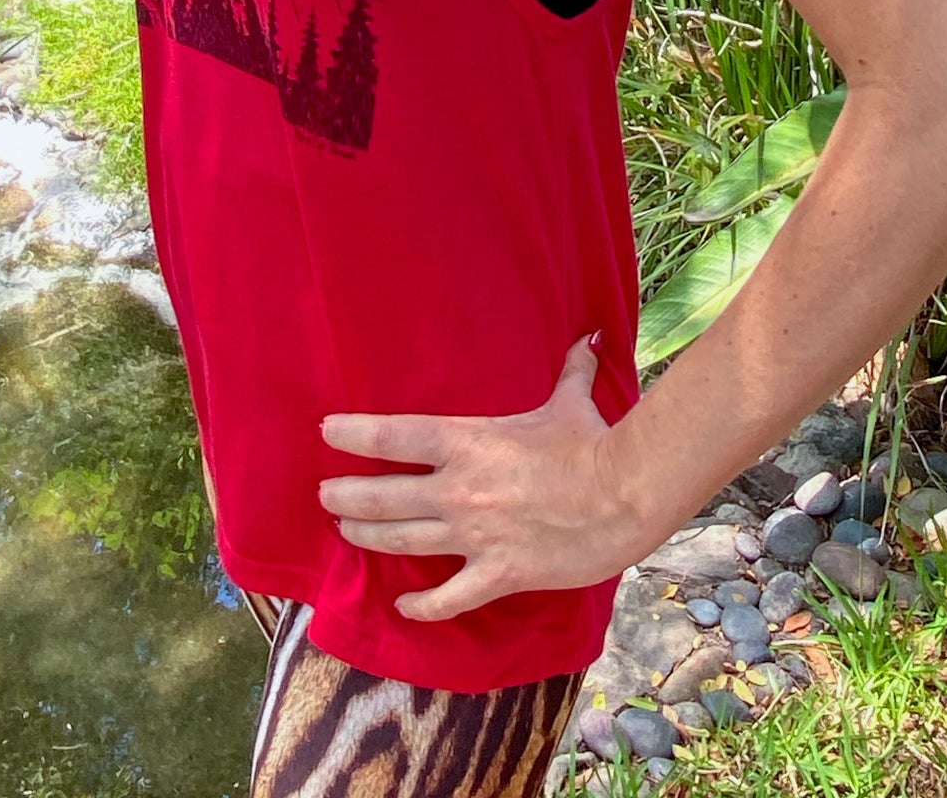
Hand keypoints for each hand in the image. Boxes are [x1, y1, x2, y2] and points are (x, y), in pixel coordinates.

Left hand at [317, 334, 646, 621]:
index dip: (355, 433)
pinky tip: (403, 607)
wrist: (622, 496)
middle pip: (385, 495)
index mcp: (469, 442)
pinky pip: (448, 598)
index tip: (327, 431)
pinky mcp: (497, 573)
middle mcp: (460, 489)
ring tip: (344, 530)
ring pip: (403, 541)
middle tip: (324, 495)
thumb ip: (571, 371)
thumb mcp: (572, 402)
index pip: (396, 435)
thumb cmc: (592, 445)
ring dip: (368, 536)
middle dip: (347, 495)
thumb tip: (588, 339)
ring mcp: (475, 535)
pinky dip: (423, 607)